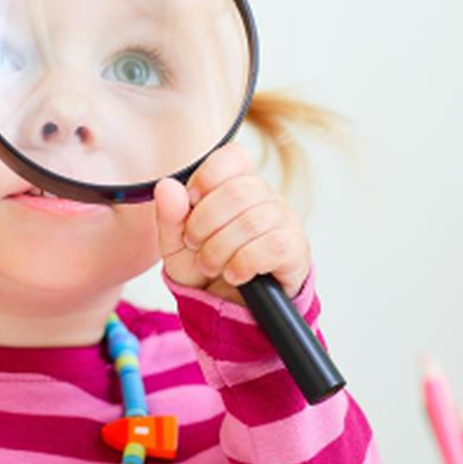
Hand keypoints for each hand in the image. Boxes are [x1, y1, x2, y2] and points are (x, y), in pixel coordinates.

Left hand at [154, 143, 310, 303]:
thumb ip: (170, 215)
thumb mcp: (177, 245)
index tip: (191, 202)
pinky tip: (235, 275)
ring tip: (211, 266)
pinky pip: (272, 246)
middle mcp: (265, 197)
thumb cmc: (205, 268)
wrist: (228, 308)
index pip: (234, 156)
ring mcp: (284, 221)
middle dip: (205, 224)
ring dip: (220, 250)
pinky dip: (244, 263)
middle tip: (195, 246)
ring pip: (253, 221)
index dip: (208, 176)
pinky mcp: (295, 249)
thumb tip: (167, 186)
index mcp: (236, 185)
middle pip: (238, 192)